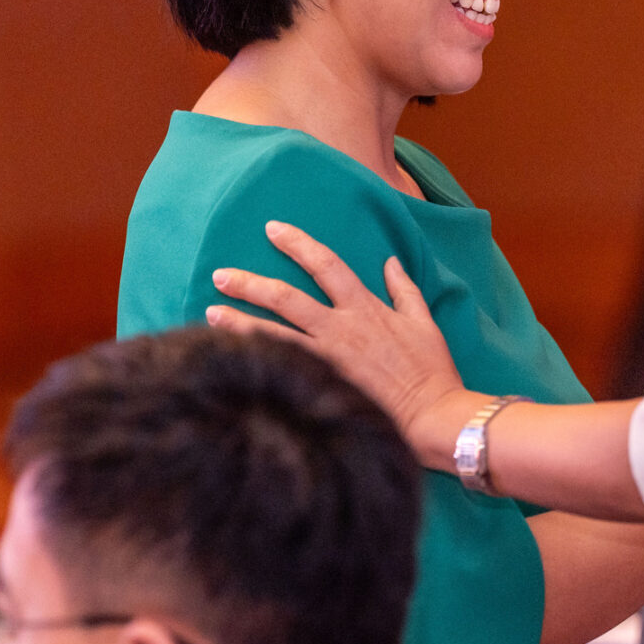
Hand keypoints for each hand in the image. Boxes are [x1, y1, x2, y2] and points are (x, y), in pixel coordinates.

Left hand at [206, 222, 466, 453]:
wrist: (433, 413)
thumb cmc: (432, 370)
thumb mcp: (423, 321)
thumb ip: (404, 289)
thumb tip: (390, 261)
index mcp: (366, 307)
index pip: (325, 263)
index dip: (298, 243)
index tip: (273, 229)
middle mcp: (341, 326)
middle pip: (286, 295)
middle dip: (250, 282)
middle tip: (220, 274)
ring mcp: (328, 357)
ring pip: (273, 332)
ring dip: (238, 319)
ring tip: (210, 310)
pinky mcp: (322, 384)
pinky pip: (281, 366)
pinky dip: (254, 357)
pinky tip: (229, 353)